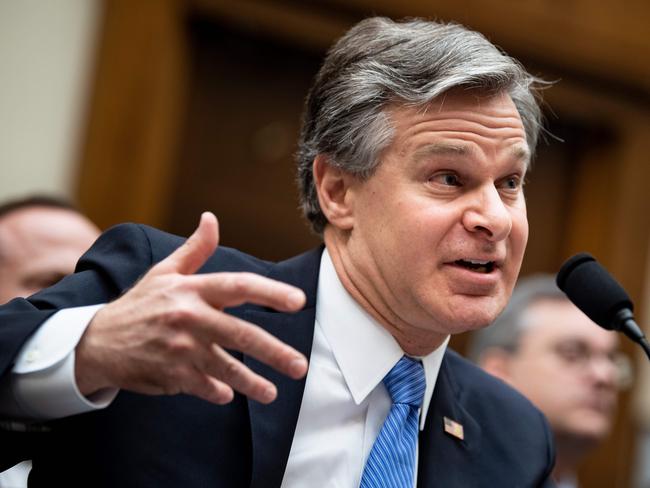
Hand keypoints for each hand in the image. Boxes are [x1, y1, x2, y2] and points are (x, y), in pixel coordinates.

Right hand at [74, 212, 307, 404]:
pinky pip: (205, 387)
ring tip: (272, 392)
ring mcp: (180, 350)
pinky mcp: (172, 375)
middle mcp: (189, 318)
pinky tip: (229, 395)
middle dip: (275, 352)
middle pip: (242, 335)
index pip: (239, 286)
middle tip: (300, 366)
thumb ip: (195, 250)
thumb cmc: (139, 305)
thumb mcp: (164, 272)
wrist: (97, 342)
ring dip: (253, 384)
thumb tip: (211, 218)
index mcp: (191, 289)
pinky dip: (219, 393)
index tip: (298, 301)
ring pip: (227, 369)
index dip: (271, 292)